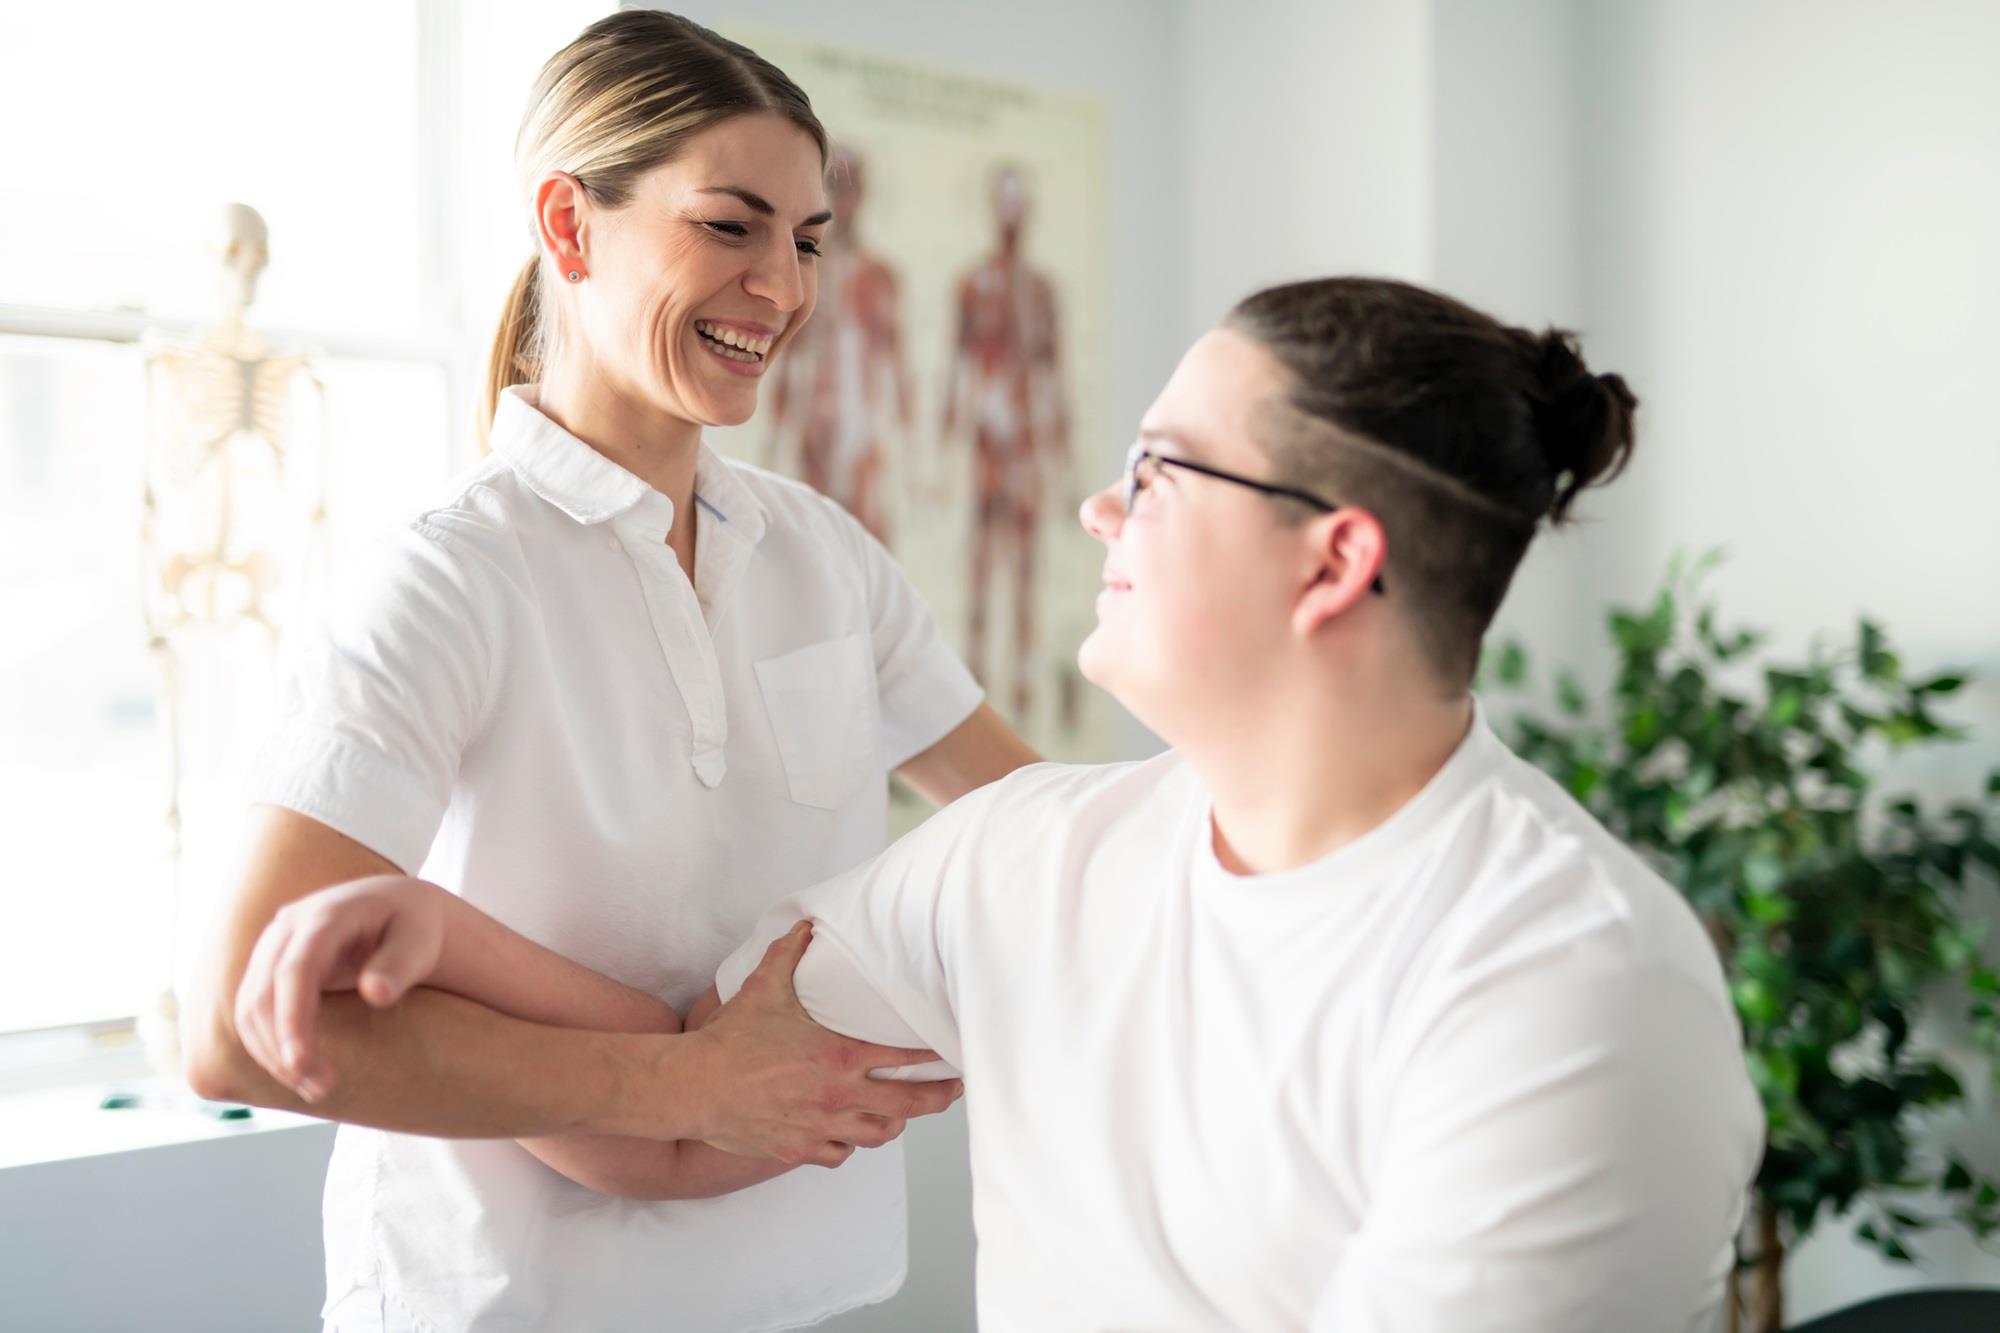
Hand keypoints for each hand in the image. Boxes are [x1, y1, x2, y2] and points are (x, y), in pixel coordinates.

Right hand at [233, 874, 447, 1101]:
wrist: (397, 909)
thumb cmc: (414, 926)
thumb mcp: (421, 940)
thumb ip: (400, 964)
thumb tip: (375, 993)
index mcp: (326, 915)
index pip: (295, 970)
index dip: (292, 1019)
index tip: (300, 1064)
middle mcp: (288, 927)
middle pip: (263, 994)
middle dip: (282, 1048)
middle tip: (321, 1090)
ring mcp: (273, 946)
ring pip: (250, 1008)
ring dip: (272, 1054)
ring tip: (316, 1088)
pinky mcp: (268, 967)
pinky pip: (253, 1011)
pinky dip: (269, 1045)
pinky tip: (300, 1071)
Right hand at [682, 923, 962, 1167]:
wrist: (694, 1086)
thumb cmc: (732, 1039)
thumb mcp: (764, 986)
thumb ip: (789, 954)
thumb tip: (804, 925)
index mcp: (839, 1056)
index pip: (905, 1059)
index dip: (934, 1057)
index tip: (952, 1055)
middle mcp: (838, 1096)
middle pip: (908, 1104)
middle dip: (938, 1097)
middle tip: (953, 1090)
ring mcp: (820, 1126)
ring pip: (878, 1134)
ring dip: (895, 1123)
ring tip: (903, 1113)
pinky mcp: (798, 1148)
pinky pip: (840, 1154)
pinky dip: (850, 1145)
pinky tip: (850, 1134)